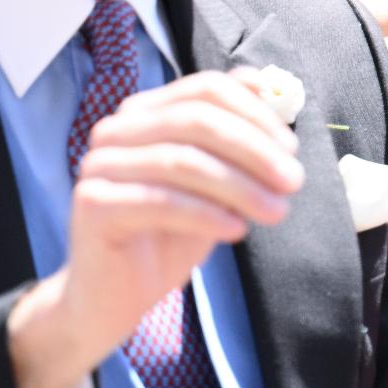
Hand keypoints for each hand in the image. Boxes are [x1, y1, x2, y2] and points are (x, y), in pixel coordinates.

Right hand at [8, 67, 303, 387]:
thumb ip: (237, 141)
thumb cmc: (168, 234)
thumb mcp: (213, 184)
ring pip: (183, 160)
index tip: (291, 147)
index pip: (205, 89)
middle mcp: (117, 129)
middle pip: (197, 120)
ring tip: (277, 212)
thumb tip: (276, 99)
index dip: (255, 112)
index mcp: (145, 111)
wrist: (112, 298)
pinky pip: (161, 201)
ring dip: (240, 186)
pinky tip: (236, 230)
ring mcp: (100, 163)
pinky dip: (207, 214)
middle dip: (255, 149)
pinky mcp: (94, 203)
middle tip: (293, 181)